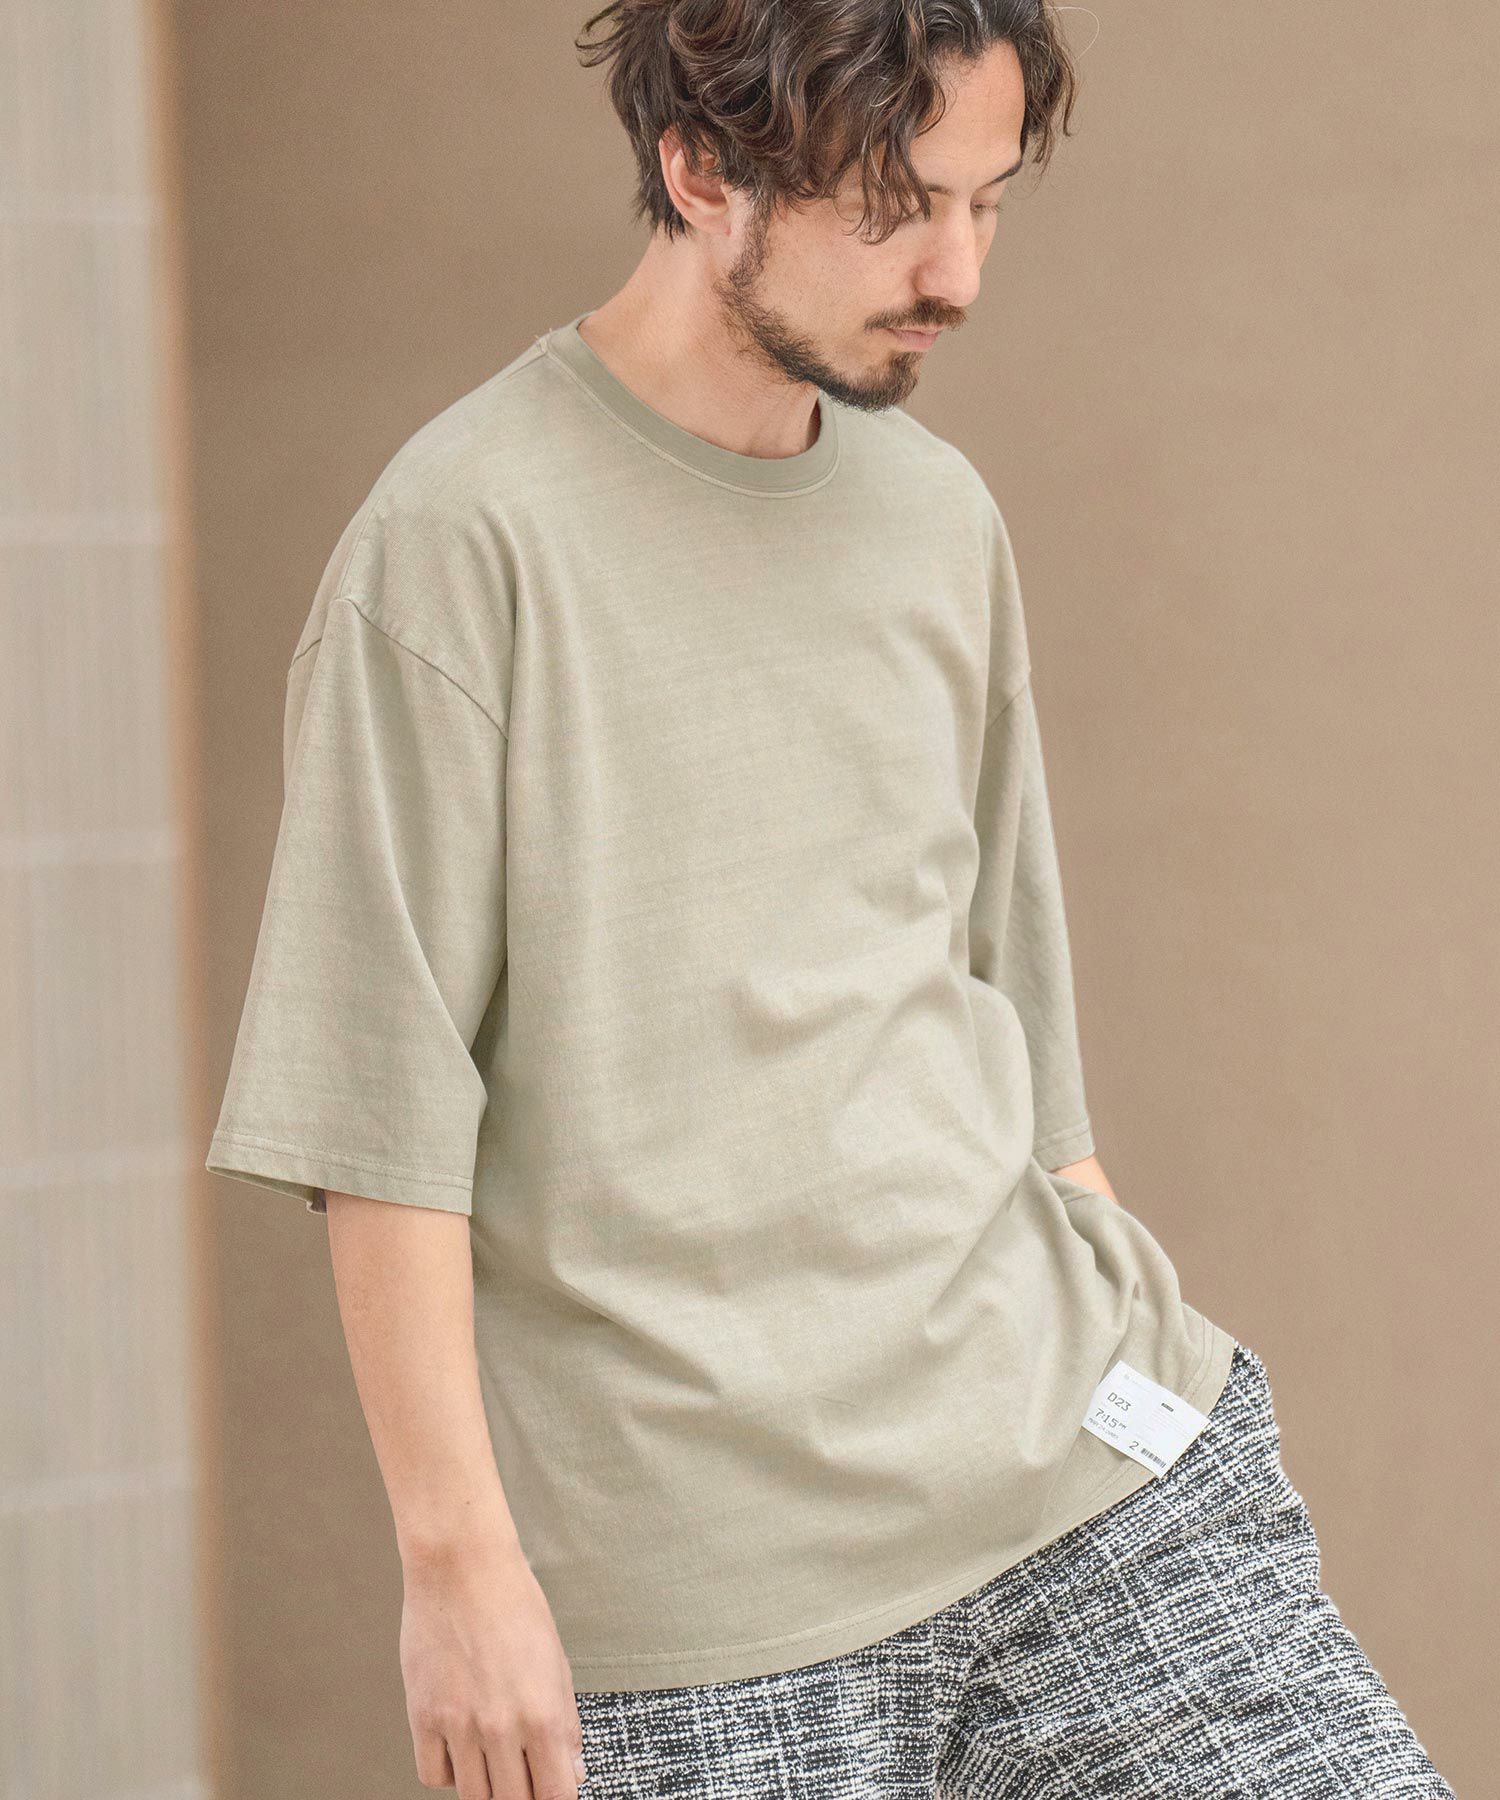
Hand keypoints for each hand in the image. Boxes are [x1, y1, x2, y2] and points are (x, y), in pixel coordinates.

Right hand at [400, 1532, 587, 1798]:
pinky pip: (433, 1774)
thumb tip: (573, 1772)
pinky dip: (448, 1769)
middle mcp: (500, 1728)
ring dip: (485, 1783)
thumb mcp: (556, 1661)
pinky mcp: (422, 1716)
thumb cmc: (515, 1604)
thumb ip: (566, 1723)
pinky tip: (460, 1744)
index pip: (555, 1796)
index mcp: (543, 1714)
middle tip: (521, 1773)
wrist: (463, 1566)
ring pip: (471, 1795)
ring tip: (491, 1753)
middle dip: (520, 1794)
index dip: (555, 1797)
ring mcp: (459, 1725)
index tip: (551, 1789)